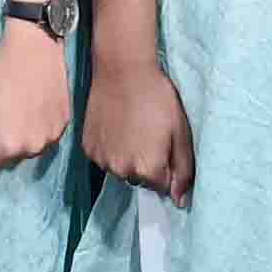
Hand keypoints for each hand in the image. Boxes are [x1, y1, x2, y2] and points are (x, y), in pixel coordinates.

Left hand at [0, 17, 71, 175]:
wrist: (35, 46)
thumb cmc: (2, 73)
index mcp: (10, 144)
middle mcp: (34, 146)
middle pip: (13, 158)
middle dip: (5, 144)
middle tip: (3, 116)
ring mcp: (53, 135)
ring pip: (32, 147)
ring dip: (24, 137)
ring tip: (21, 109)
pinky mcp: (65, 122)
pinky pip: (47, 134)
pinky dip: (40, 126)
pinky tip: (36, 105)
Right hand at [78, 59, 194, 198]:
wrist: (122, 70)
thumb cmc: (157, 98)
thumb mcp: (180, 132)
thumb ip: (183, 170)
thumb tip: (181, 200)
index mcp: (148, 169)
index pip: (161, 187)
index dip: (166, 167)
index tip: (164, 144)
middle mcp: (122, 171)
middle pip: (140, 180)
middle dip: (147, 164)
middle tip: (149, 134)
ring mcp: (102, 160)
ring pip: (121, 170)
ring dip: (128, 158)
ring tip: (132, 128)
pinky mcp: (88, 148)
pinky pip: (104, 158)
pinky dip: (111, 148)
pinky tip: (117, 126)